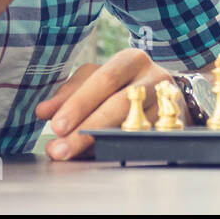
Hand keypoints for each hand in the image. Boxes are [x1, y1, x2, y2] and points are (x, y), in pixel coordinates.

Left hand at [34, 48, 174, 159]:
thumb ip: (70, 93)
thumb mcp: (98, 79)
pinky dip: (119, 152)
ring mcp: (168, 105)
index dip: (80, 103)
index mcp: (132, 60)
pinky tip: (100, 158)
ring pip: (134, 128)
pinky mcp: (176, 128)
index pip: (105, 80)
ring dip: (100, 145)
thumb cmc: (126, 84)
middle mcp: (154, 79)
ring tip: (74, 156)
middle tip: (60, 149)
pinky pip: (146, 143)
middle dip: (87, 129)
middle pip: (120, 105)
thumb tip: (43, 111)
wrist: (173, 95)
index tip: (56, 125)